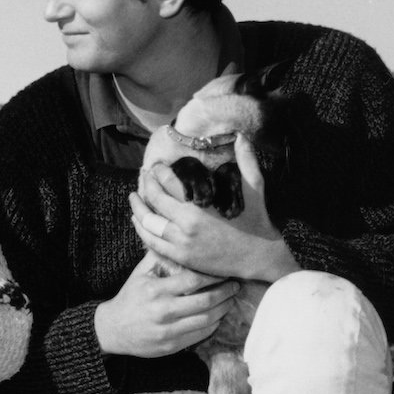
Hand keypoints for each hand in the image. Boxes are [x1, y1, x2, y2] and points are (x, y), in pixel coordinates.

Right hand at [95, 251, 241, 357]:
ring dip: (224, 309)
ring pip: (207, 319)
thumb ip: (157, 258)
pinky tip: (218, 316)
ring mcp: (168, 330)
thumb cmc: (129, 298)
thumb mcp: (139, 275)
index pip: (193, 280)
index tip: (223, 271)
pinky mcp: (171, 346)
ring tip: (230, 300)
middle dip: (225, 292)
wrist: (113, 329)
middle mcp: (163, 310)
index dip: (213, 275)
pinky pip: (200, 335)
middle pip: (205, 301)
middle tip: (235, 285)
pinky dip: (213, 325)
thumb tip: (175, 241)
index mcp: (156, 290)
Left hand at [130, 135, 298, 283]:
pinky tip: (138, 221)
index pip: (168, 184)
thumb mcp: (255, 187)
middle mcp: (186, 225)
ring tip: (134, 198)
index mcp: (199, 206)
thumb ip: (246, 161)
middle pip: (154, 201)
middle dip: (146, 186)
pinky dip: (142, 230)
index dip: (158, 173)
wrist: (260, 257)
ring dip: (138, 209)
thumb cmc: (257, 220)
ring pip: (148, 224)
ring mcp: (181, 244)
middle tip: (143, 176)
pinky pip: (153, 243)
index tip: (155, 166)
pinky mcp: (180, 257)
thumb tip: (241, 136)